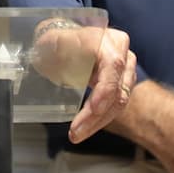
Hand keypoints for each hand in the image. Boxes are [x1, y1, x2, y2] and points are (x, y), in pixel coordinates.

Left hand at [40, 24, 134, 144]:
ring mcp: (125, 69)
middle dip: (96, 115)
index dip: (105, 90)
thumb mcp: (53, 41)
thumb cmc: (59, 41)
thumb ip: (54, 47)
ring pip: (119, 102)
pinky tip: (86, 126)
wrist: (67, 40)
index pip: (113, 66)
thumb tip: (48, 52)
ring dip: (98, 121)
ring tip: (78, 133)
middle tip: (76, 131)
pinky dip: (100, 118)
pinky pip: (115, 104)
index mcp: (106, 40)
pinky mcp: (122, 83)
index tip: (93, 109)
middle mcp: (121, 53)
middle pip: (117, 89)